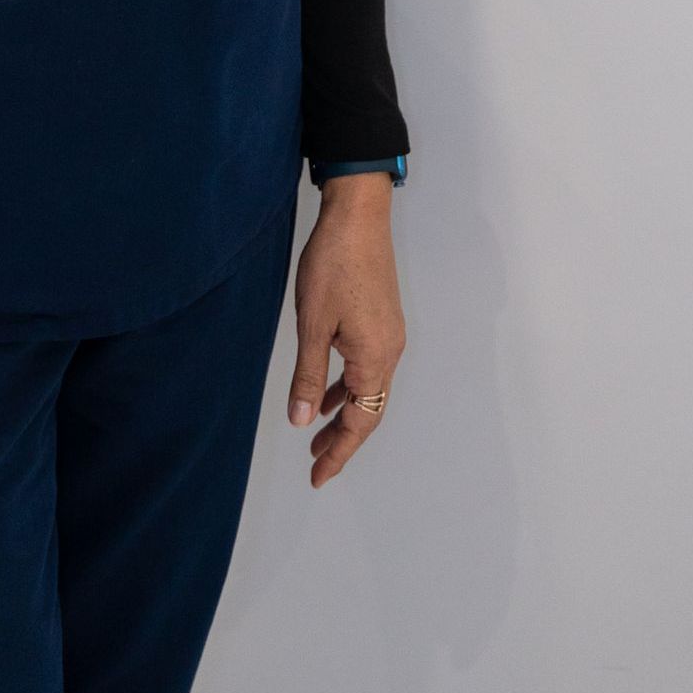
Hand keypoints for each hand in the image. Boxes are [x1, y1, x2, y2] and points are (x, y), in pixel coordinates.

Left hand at [287, 174, 405, 486]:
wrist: (358, 215)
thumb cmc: (333, 264)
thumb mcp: (312, 324)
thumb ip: (309, 376)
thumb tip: (302, 421)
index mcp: (375, 358)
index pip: (361, 422)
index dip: (339, 453)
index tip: (318, 477)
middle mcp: (390, 351)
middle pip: (370, 412)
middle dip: (343, 441)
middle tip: (316, 465)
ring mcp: (389, 335)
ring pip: (369, 390)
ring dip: (345, 415)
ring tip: (317, 435)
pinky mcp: (382, 320)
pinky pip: (367, 368)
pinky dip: (348, 387)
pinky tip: (328, 390)